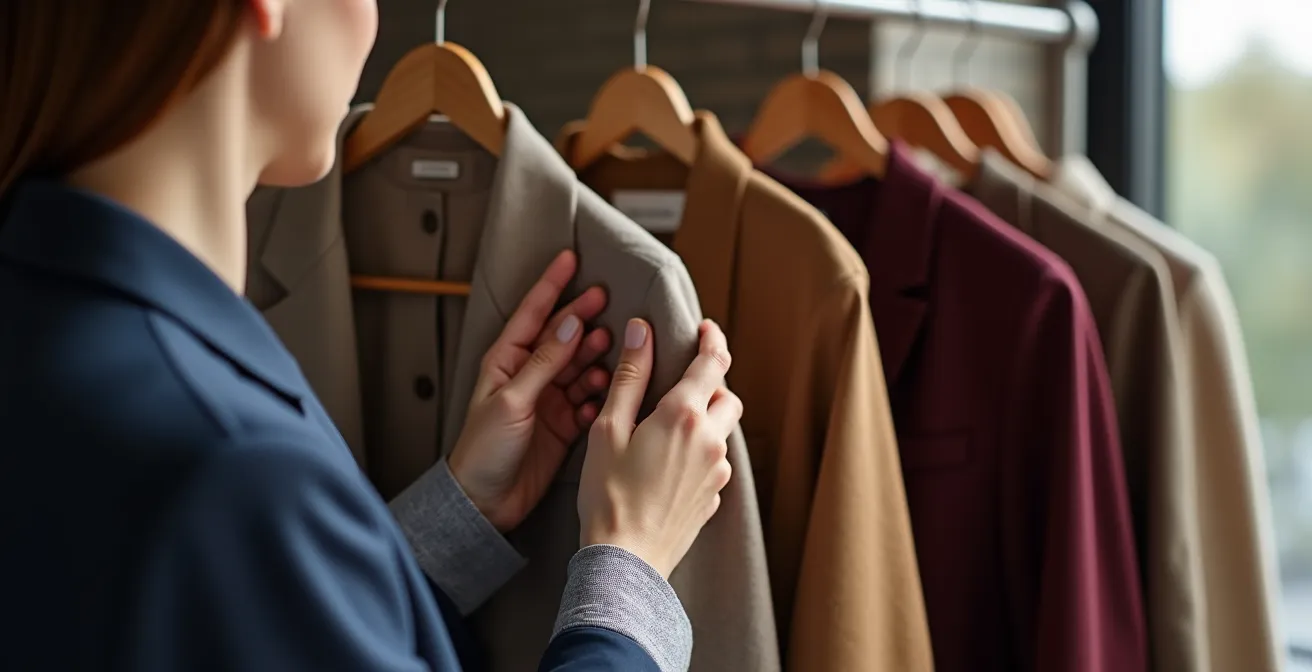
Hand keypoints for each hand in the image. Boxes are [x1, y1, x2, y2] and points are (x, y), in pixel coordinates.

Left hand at [449, 251, 612, 531]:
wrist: (485, 502)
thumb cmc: (483, 450)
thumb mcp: (512, 401)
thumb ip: (543, 363)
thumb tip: (569, 324)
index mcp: (506, 362)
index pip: (532, 314)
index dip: (551, 286)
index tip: (570, 259)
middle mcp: (528, 376)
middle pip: (563, 338)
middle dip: (585, 320)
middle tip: (610, 305)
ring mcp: (548, 400)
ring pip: (580, 367)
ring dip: (596, 359)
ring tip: (613, 353)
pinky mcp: (563, 424)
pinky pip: (588, 400)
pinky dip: (599, 395)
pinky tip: (607, 394)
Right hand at [578, 319, 739, 577]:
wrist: (626, 560)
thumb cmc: (607, 494)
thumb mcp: (607, 428)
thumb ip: (630, 377)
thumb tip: (641, 331)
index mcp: (683, 415)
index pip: (713, 362)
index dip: (712, 339)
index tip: (704, 329)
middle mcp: (710, 440)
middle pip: (727, 396)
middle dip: (711, 383)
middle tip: (682, 382)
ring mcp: (717, 471)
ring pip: (723, 431)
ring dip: (705, 419)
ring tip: (669, 426)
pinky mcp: (714, 497)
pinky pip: (714, 462)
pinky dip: (699, 451)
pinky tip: (669, 463)